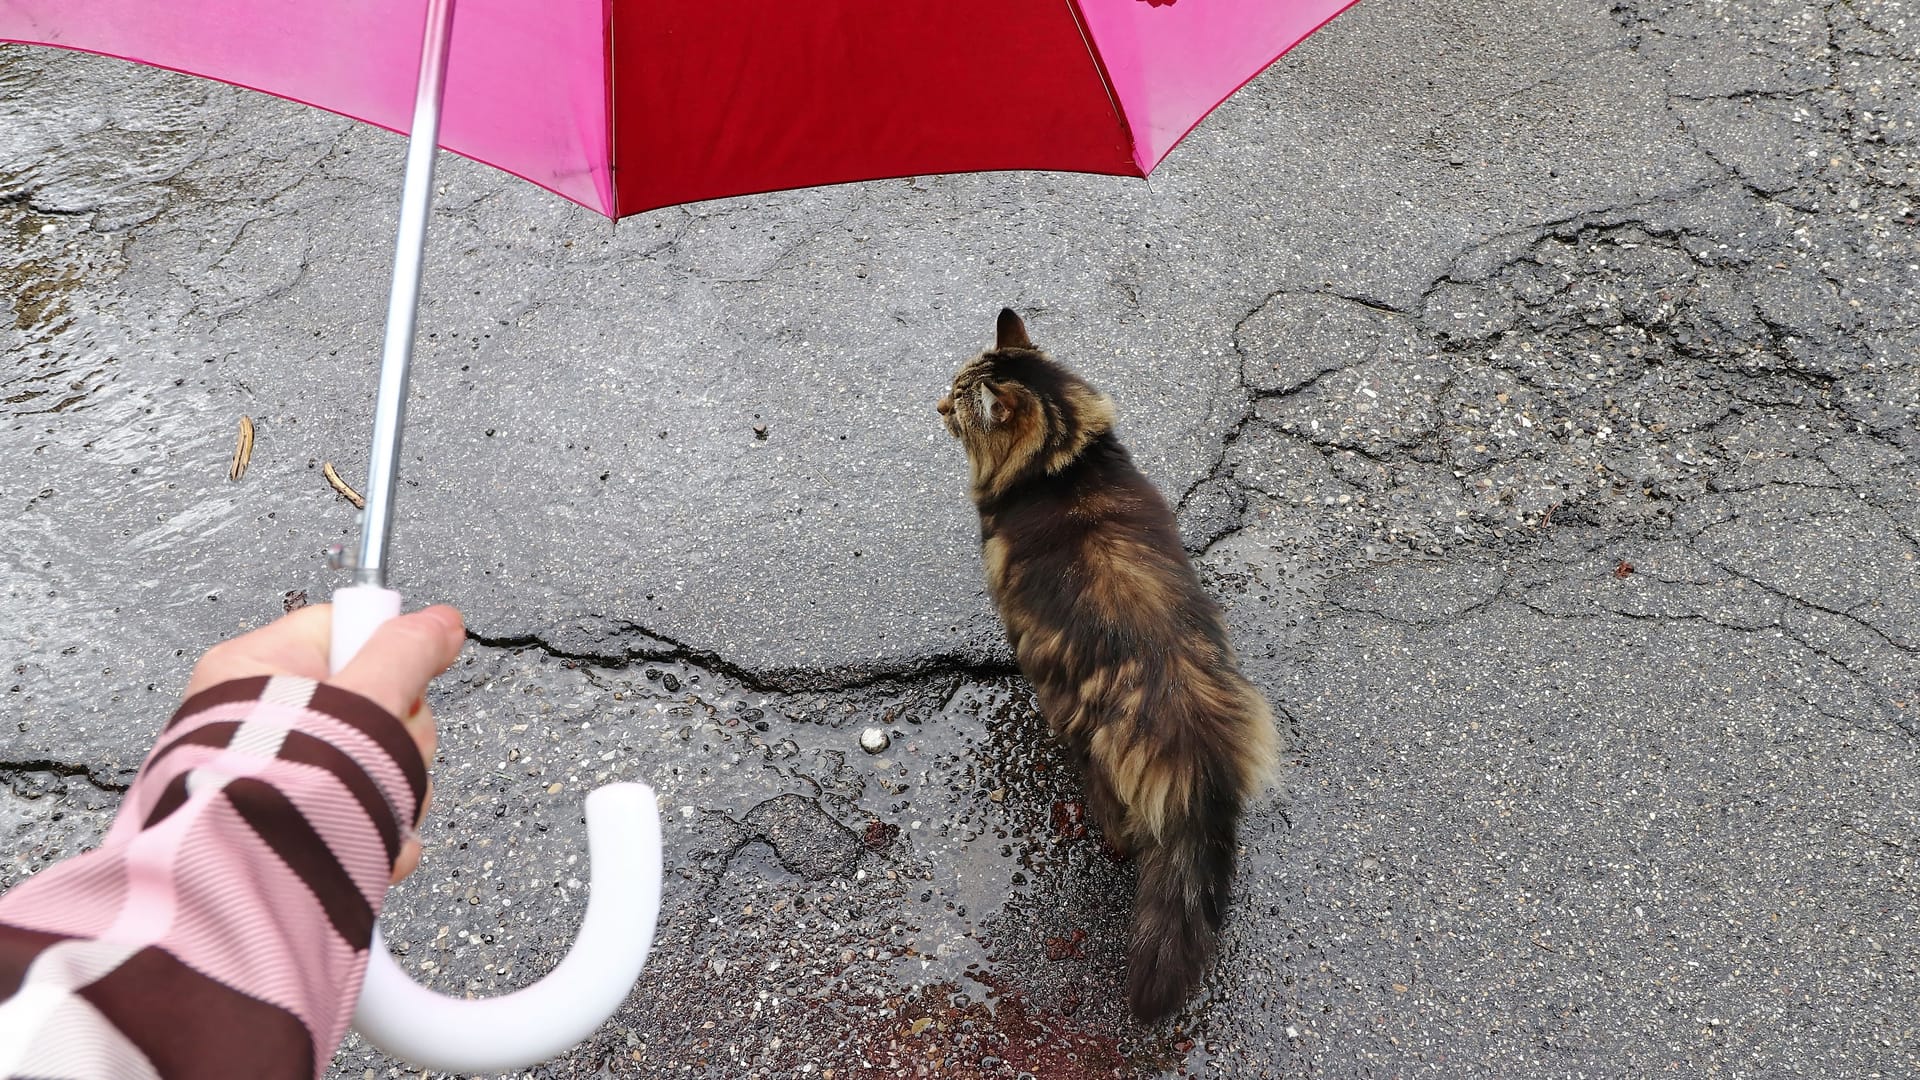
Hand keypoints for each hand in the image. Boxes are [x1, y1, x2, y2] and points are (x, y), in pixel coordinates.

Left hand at [184, 604, 464, 881]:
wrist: (246, 897)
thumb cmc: (278, 795)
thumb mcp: (362, 700)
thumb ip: (406, 651)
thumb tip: (440, 621)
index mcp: (256, 669)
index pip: (346, 631)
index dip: (388, 656)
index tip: (403, 683)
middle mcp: (264, 720)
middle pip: (374, 699)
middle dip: (396, 737)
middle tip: (379, 753)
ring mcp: (284, 774)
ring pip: (377, 760)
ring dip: (394, 788)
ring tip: (371, 809)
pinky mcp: (304, 823)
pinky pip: (364, 808)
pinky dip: (379, 830)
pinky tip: (372, 843)